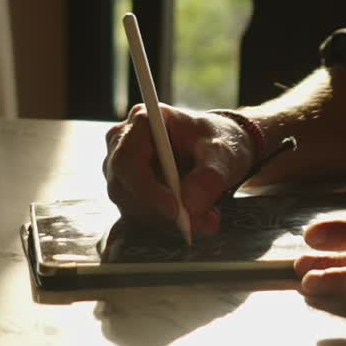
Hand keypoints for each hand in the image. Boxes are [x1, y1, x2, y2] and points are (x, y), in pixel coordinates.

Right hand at [103, 105, 254, 233]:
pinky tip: (195, 217)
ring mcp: (123, 170)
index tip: (175, 209)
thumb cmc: (217, 142)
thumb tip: (188, 204)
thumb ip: (209, 177)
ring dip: (168, 221)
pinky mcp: (130, 192)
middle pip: (124, 188)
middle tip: (199, 221)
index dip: (146, 189)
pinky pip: (141, 216)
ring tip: (207, 217)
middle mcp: (123, 144)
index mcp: (142, 121)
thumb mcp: (222, 154)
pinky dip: (168, 223)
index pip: (127, 160)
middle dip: (161, 212)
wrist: (219, 152)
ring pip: (132, 207)